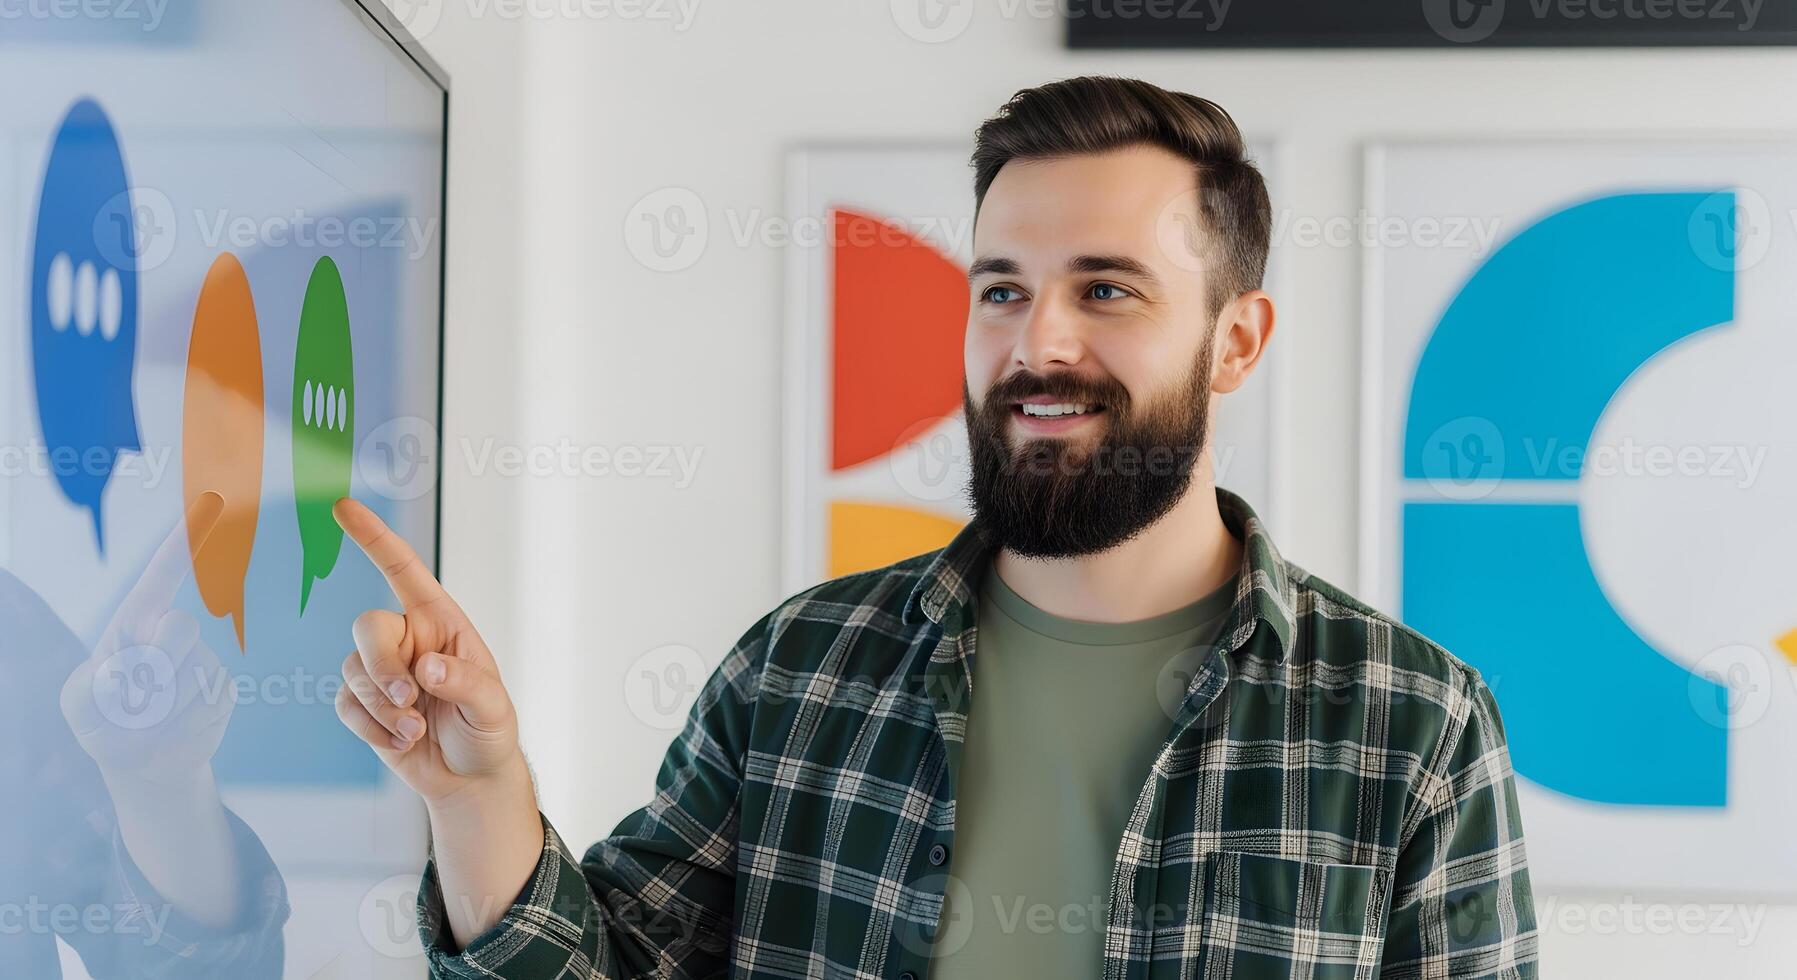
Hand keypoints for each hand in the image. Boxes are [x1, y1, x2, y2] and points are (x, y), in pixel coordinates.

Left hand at [61, 490, 234, 788]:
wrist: (142, 761)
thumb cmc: (104, 722)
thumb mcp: (81, 705)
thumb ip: (94, 687)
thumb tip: (133, 671)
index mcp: (136, 624)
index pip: (162, 576)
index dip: (187, 539)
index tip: (213, 501)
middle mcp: (172, 635)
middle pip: (179, 629)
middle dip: (156, 667)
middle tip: (135, 701)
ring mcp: (201, 661)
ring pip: (192, 676)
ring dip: (162, 711)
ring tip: (147, 724)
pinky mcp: (222, 691)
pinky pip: (209, 703)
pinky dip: (183, 726)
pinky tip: (172, 732)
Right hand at [332, 497, 527, 807]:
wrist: (470, 779)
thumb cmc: (489, 731)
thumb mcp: (492, 706)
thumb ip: (464, 682)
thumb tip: (426, 667)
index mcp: (441, 623)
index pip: (404, 572)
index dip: (374, 539)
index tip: (344, 507)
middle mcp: (408, 639)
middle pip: (367, 627)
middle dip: (381, 667)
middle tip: (409, 700)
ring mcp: (383, 671)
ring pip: (354, 671)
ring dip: (381, 708)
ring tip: (413, 731)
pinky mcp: (363, 705)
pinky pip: (345, 706)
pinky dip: (371, 729)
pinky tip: (400, 742)